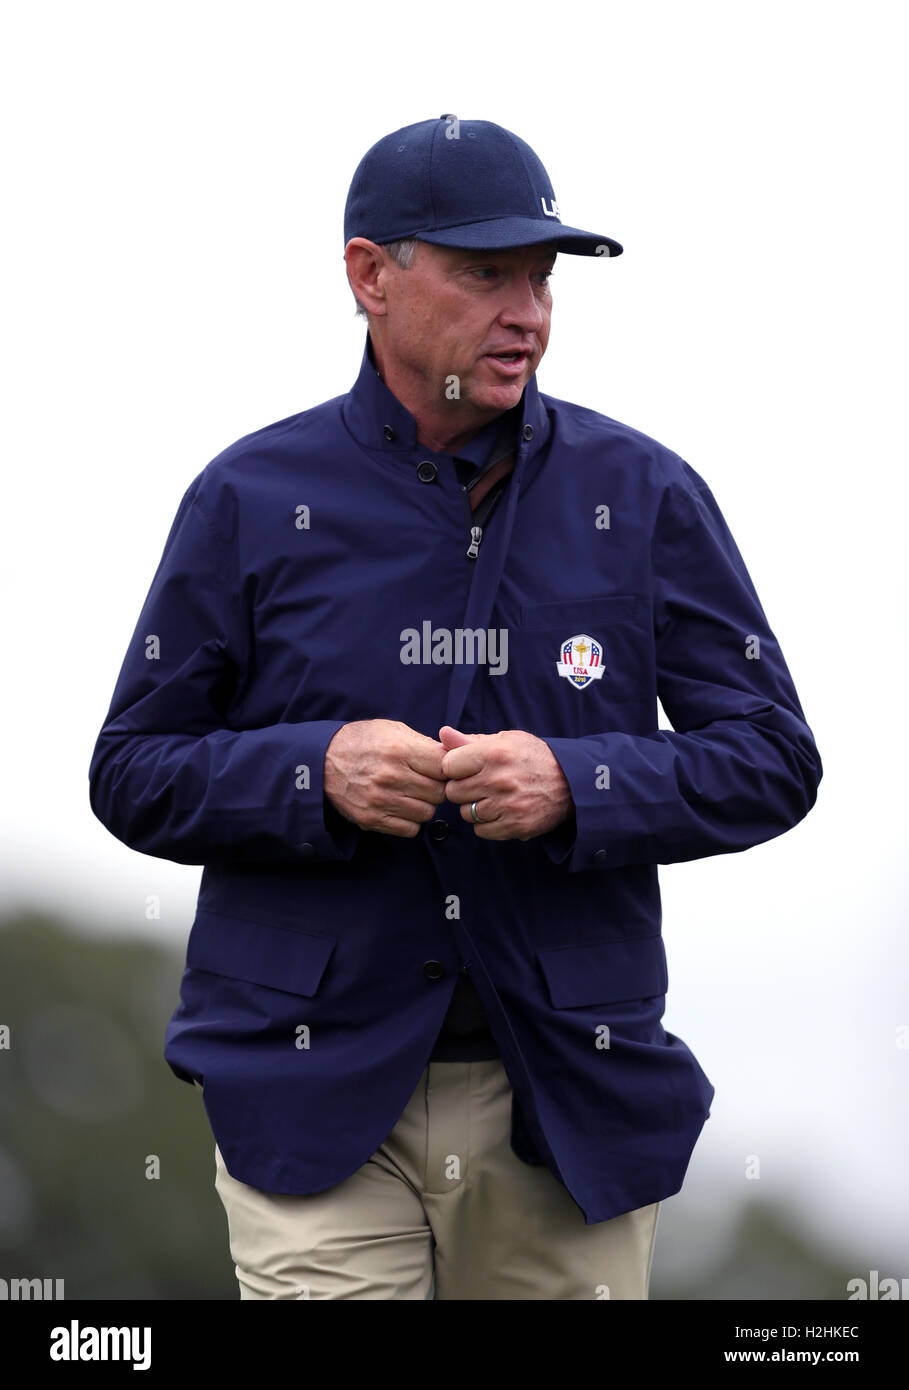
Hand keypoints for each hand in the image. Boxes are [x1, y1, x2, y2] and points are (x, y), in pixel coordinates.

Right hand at [324, 719, 446, 836]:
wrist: (322, 761)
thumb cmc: (363, 742)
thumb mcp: (393, 730)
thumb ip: (424, 743)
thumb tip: (454, 755)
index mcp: (400, 750)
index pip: (445, 767)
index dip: (448, 769)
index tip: (441, 768)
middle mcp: (391, 776)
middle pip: (439, 793)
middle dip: (437, 788)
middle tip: (426, 782)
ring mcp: (380, 800)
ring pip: (427, 813)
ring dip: (424, 805)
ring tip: (413, 794)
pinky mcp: (371, 819)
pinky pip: (410, 829)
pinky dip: (410, 821)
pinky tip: (402, 807)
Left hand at [439, 726, 573, 840]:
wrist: (572, 782)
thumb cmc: (534, 757)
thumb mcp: (506, 740)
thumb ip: (470, 740)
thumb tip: (442, 734)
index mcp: (494, 754)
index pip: (448, 765)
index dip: (454, 767)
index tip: (466, 768)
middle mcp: (498, 780)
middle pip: (453, 792)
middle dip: (463, 788)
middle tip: (480, 784)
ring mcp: (507, 805)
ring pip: (466, 813)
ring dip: (475, 807)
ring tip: (493, 798)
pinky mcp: (515, 826)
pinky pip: (481, 831)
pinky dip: (487, 824)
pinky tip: (500, 812)